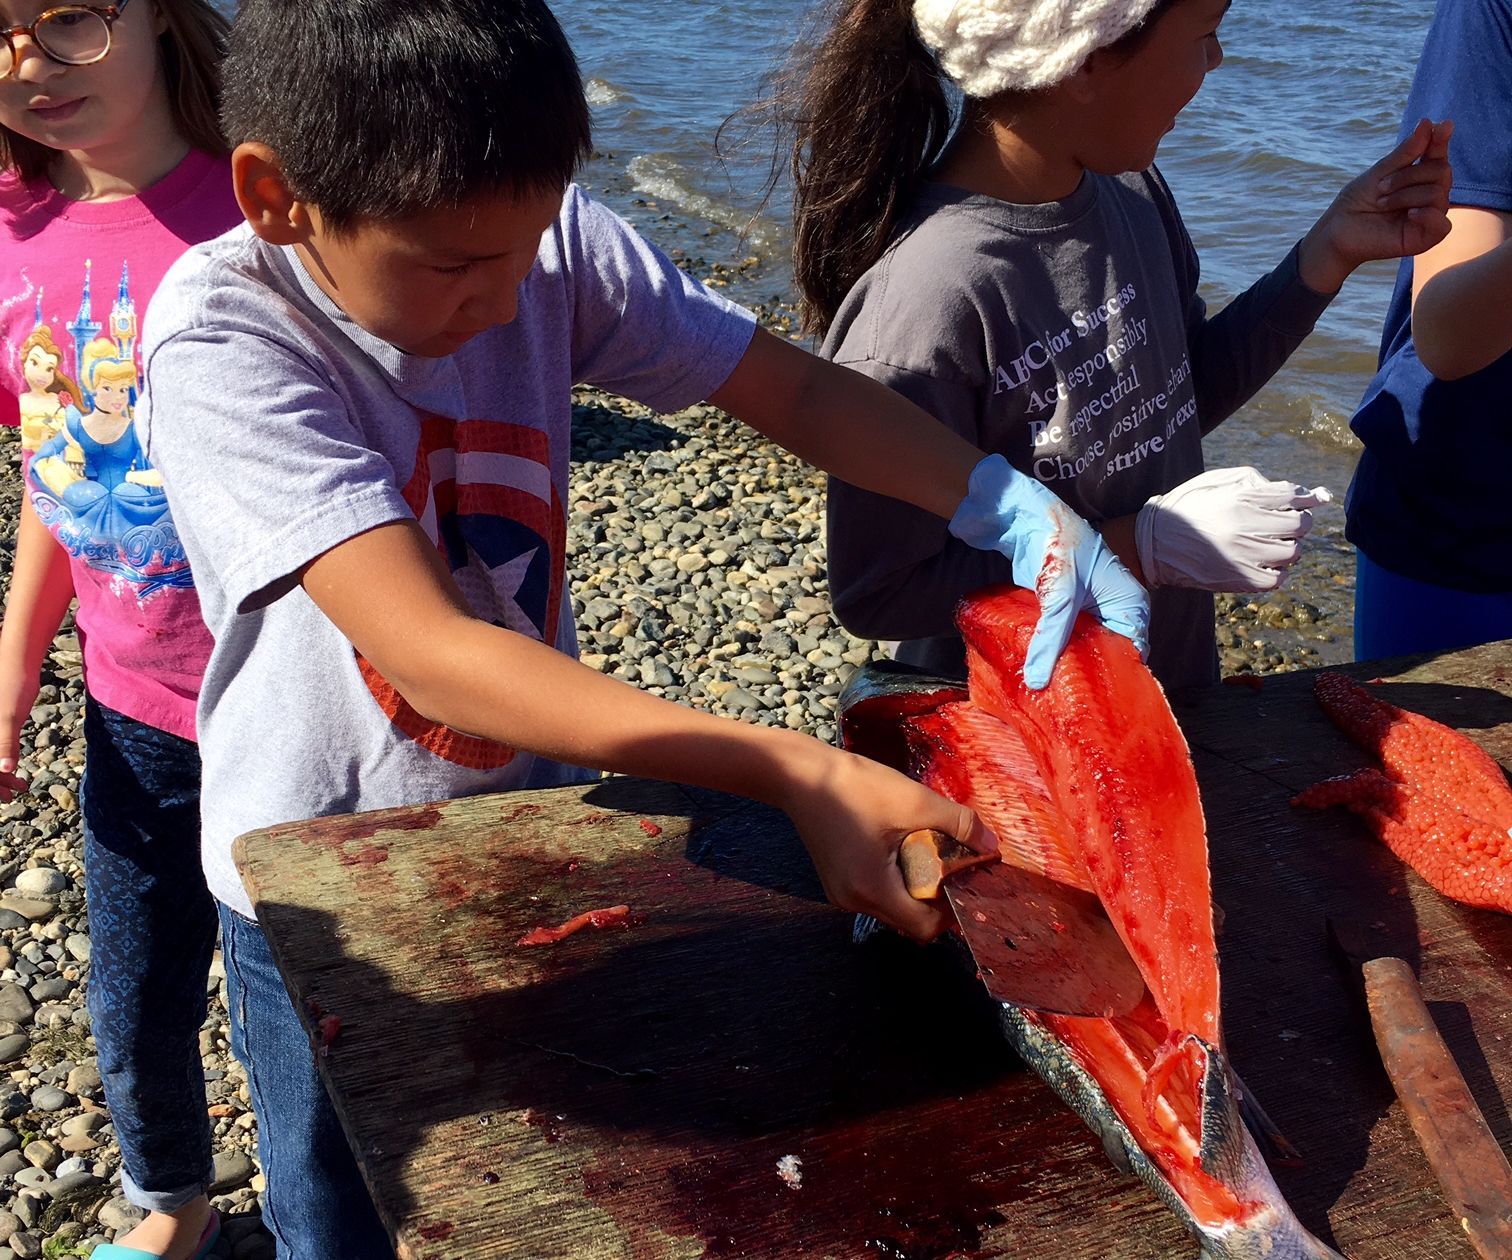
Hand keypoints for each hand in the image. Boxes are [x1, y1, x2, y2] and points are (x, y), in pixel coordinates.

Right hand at [0, 660, 37, 802]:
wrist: (18, 662)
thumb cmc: (12, 686)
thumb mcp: (9, 718)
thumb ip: (4, 743)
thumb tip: (4, 768)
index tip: (3, 798)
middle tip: (10, 797)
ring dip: (0, 775)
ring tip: (20, 787)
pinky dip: (4, 759)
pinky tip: (17, 770)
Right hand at [783, 744, 995, 942]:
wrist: (799, 773)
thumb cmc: (853, 786)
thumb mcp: (914, 800)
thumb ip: (958, 823)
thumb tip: (993, 845)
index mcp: (872, 889)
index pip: (925, 927)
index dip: (951, 909)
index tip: (964, 878)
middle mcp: (853, 901)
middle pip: (909, 921)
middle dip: (935, 897)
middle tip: (950, 862)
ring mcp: (841, 894)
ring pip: (893, 908)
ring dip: (915, 888)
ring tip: (924, 850)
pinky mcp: (836, 882)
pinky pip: (877, 893)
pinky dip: (895, 880)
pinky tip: (898, 847)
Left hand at [948, 454, 1148, 688]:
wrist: (1029, 518)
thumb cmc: (1058, 547)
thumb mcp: (1060, 595)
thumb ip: (1050, 638)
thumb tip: (1037, 682)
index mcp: (1131, 605)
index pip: (1133, 652)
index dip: (1118, 678)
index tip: (1100, 707)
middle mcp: (1115, 612)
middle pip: (1108, 654)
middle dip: (1091, 677)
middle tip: (1073, 710)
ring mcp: (1090, 613)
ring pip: (1084, 649)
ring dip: (1069, 668)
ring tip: (1055, 700)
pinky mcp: (1065, 612)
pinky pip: (1064, 640)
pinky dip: (1054, 655)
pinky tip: (1041, 677)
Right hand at [1135, 466, 1329, 591]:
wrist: (1154, 543)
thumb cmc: (1188, 507)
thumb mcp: (1216, 481)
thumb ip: (1255, 481)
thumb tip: (1297, 492)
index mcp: (1239, 499)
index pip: (1292, 495)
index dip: (1307, 496)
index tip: (1309, 499)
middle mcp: (1244, 527)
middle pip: (1299, 524)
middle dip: (1299, 520)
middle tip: (1287, 521)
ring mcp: (1243, 556)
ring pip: (1292, 552)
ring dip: (1288, 546)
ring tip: (1273, 543)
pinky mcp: (1239, 579)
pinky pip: (1278, 579)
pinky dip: (1278, 570)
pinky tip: (1265, 562)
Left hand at [1299, 118, 1452, 293]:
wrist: (1337, 230)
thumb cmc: (1357, 201)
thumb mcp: (1381, 171)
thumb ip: (1406, 151)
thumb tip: (1429, 123)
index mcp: (1420, 177)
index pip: (1438, 155)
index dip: (1441, 140)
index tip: (1441, 127)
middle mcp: (1430, 195)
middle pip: (1442, 171)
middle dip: (1409, 175)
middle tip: (1381, 188)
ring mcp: (1429, 217)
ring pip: (1438, 193)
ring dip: (1405, 195)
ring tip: (1382, 204)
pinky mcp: (1425, 238)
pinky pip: (1443, 223)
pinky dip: (1426, 214)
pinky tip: (1410, 214)